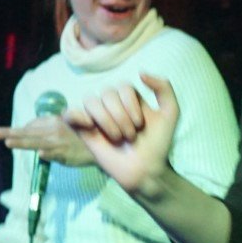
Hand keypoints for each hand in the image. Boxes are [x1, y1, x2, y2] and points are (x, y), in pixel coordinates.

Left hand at [0, 114, 93, 168]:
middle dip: (10, 133)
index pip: (31, 126)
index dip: (20, 132)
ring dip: (22, 142)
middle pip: (28, 132)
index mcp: (53, 121)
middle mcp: (54, 130)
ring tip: (8, 143)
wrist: (101, 147)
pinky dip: (47, 154)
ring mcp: (59, 143)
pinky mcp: (65, 155)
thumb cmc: (81, 136)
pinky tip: (41, 153)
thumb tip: (27, 129)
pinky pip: (53, 155)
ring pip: (36, 143)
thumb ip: (46, 127)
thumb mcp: (64, 126)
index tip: (10, 138)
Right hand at [65, 74, 177, 195]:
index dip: (130, 103)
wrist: (146, 171)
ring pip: (90, 100)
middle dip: (120, 116)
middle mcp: (112, 106)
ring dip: (106, 120)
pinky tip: (91, 127)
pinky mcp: (84, 132)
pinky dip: (78, 116)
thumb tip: (140, 72)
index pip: (123, 86)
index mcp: (129, 99)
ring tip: (117, 138)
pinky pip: (70, 113)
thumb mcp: (171, 112)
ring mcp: (96, 118)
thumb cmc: (158, 144)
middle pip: (107, 92)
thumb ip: (164, 87)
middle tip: (130, 136)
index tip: (140, 124)